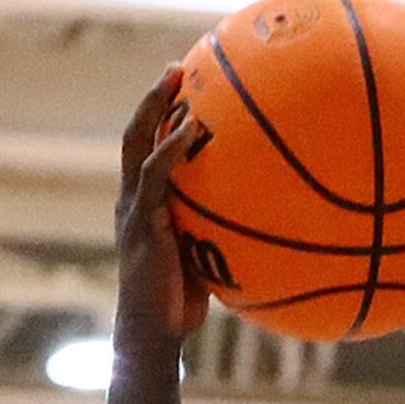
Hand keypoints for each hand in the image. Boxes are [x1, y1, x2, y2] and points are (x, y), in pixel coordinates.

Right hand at [116, 69, 210, 340]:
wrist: (154, 336)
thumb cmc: (183, 307)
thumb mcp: (206, 262)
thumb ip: (223, 234)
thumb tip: (272, 221)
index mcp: (144, 206)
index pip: (147, 151)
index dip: (160, 119)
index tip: (185, 89)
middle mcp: (133, 200)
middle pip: (135, 135)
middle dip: (152, 98)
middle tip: (177, 67)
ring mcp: (134, 209)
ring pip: (137, 144)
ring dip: (154, 108)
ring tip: (177, 80)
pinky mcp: (142, 223)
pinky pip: (155, 176)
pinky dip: (170, 149)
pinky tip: (192, 130)